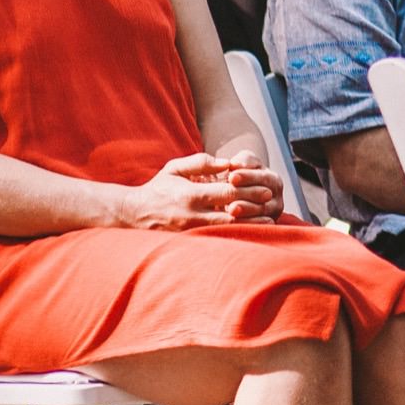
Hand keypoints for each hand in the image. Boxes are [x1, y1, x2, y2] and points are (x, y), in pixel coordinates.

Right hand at [120, 153, 260, 230]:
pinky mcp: (190, 241)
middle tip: (271, 203)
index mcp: (191, 195)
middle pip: (232, 214)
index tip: (266, 190)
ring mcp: (191, 232)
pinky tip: (249, 231)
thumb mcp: (175, 168)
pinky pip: (217, 239)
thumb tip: (227, 163)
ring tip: (268, 220)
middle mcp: (192, 216)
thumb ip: (201, 162)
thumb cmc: (158, 188)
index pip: (228, 194)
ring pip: (228, 231)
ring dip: (249, 225)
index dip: (250, 192)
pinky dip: (235, 235)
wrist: (133, 214)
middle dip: (255, 209)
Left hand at [214, 151, 285, 220]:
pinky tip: (234, 222)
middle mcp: (276, 197)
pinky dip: (247, 224)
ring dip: (247, 210)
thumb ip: (243, 160)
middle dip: (247, 195)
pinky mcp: (266, 226)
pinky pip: (260, 226)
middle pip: (264, 195)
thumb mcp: (244, 163)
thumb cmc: (239, 177)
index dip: (247, 176)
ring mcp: (272, 213)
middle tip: (232, 192)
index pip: (262, 177)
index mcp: (272, 179)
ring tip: (231, 209)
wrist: (239, 197)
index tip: (231, 177)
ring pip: (263, 212)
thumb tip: (236, 164)